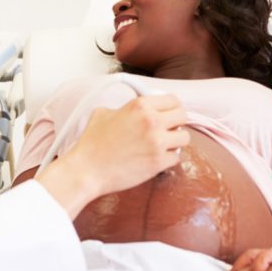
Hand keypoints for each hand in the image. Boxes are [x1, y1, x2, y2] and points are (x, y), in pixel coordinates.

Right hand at [70, 94, 188, 194]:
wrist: (87, 170)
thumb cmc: (92, 143)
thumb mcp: (104, 113)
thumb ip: (125, 107)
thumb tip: (134, 107)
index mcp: (140, 105)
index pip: (173, 99)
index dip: (171, 107)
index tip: (168, 113)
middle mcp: (152, 121)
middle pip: (183, 116)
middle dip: (176, 122)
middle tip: (167, 129)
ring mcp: (157, 142)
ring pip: (184, 137)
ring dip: (175, 141)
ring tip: (163, 145)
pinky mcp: (158, 162)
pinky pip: (177, 157)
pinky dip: (168, 158)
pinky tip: (156, 158)